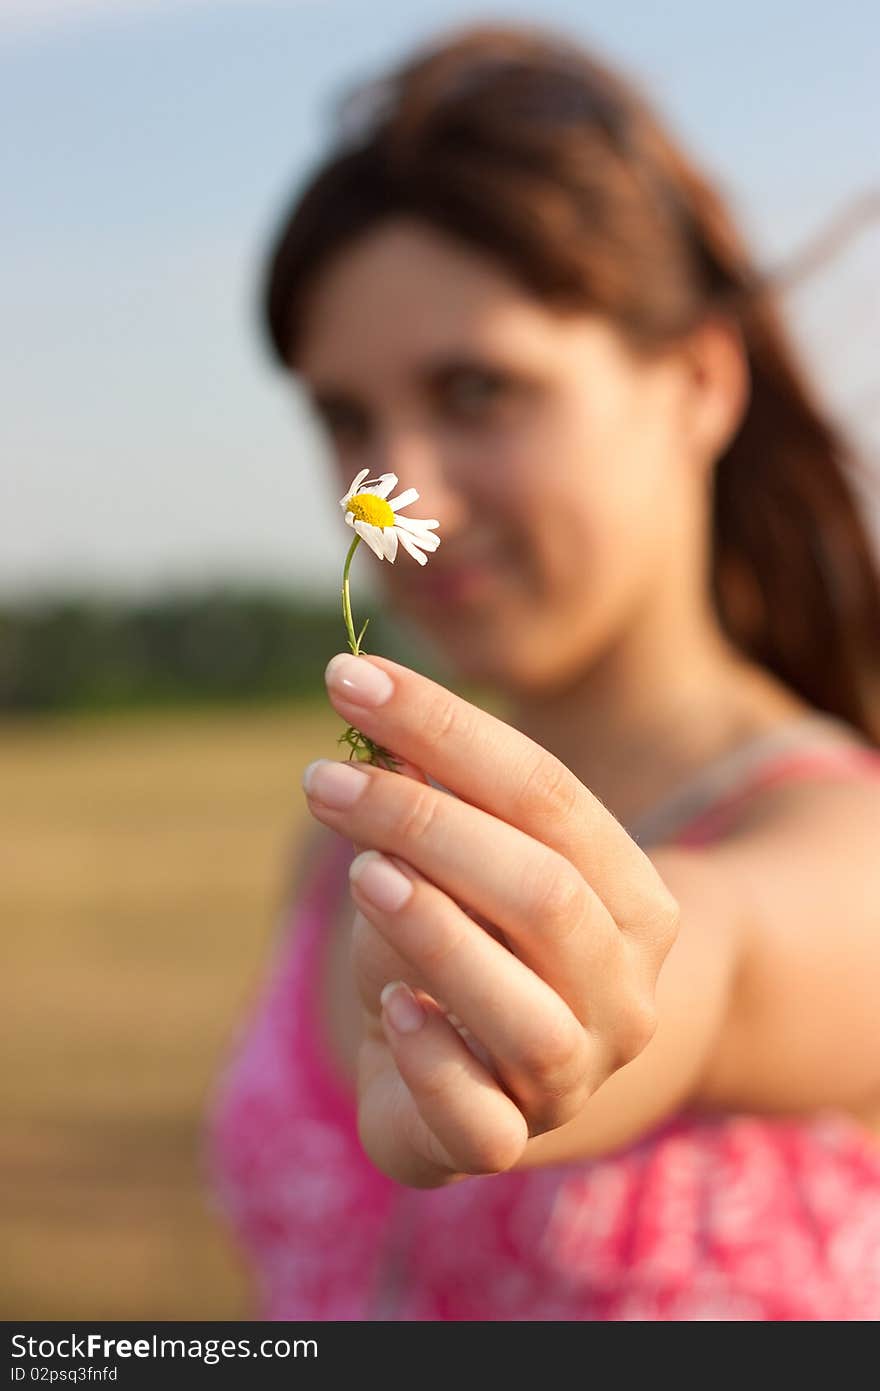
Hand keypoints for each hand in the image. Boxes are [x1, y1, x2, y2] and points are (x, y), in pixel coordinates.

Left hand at [302, 652, 679, 1187]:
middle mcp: (624, 988)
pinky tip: (389, 1010)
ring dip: (437, 932)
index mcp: (631, 897)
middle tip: (324, 780)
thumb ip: (431, 795)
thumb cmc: (479, 939)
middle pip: (543, 892)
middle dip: (427, 822)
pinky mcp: (507, 1142)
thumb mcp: (457, 859)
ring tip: (361, 872)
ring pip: (526, 1013)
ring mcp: (576, 1074)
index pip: (547, 794)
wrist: (504, 1072)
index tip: (349, 679)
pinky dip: (433, 1058)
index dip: (448, 730)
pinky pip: (481, 1121)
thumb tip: (376, 708)